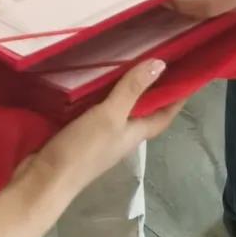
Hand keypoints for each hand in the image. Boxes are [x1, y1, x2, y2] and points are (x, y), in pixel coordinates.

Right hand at [16, 60, 181, 211]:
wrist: (44, 181)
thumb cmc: (83, 150)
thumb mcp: (110, 116)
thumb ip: (132, 90)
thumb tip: (162, 64)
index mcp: (135, 133)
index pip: (165, 114)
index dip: (179, 97)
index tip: (191, 74)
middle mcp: (121, 135)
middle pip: (143, 109)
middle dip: (152, 87)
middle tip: (157, 55)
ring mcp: (100, 135)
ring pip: (119, 107)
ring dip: (124, 87)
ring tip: (126, 58)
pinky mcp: (79, 132)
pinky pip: (96, 107)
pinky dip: (100, 92)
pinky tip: (92, 78)